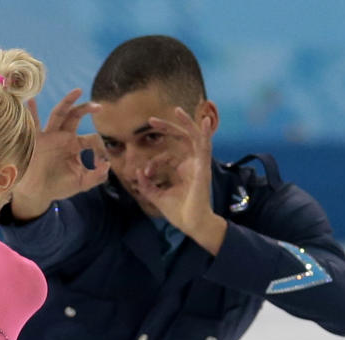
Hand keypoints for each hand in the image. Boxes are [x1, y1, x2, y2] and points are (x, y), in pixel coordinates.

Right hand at [12, 88, 110, 219]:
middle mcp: (63, 137)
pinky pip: (34, 125)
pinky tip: (31, 101)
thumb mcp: (82, 182)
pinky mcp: (37, 142)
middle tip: (99, 107)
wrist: (38, 194)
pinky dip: (32, 113)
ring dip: (68, 102)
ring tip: (78, 91)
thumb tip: (107, 166)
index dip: (101, 149)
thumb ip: (97, 176)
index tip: (101, 164)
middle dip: (87, 108)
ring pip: (59, 114)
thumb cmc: (58, 187)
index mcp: (75, 145)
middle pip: (75, 116)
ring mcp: (50, 137)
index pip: (92, 138)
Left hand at [134, 108, 226, 253]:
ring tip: (177, 110)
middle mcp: (191, 163)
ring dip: (186, 123)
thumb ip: (147, 186)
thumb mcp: (157, 196)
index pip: (168, 154)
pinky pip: (206, 147)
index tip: (145, 173)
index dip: (154, 160)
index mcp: (181, 169)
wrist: (191, 224)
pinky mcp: (204, 167)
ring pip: (195, 137)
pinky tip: (206, 122)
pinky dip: (206, 134)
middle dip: (167, 128)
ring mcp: (198, 164)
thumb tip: (137, 173)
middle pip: (181, 139)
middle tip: (151, 120)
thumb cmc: (179, 212)